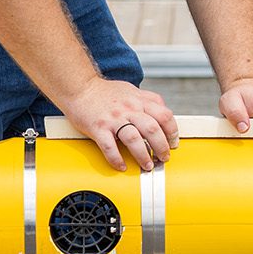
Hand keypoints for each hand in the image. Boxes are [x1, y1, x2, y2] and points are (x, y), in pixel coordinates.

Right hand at [63, 78, 178, 171]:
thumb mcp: (132, 90)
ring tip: (147, 165)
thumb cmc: (105, 91)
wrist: (79, 87)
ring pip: (134, 139)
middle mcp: (129, 109)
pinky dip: (116, 159)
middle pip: (152, 129)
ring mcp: (113, 119)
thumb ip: (148, 100)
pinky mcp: (98, 128)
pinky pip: (109, 146)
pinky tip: (121, 166)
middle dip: (162, 147)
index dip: (172, 131)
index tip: (173, 142)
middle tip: (164, 157)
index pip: (164, 116)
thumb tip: (163, 111)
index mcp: (139, 101)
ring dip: (143, 155)